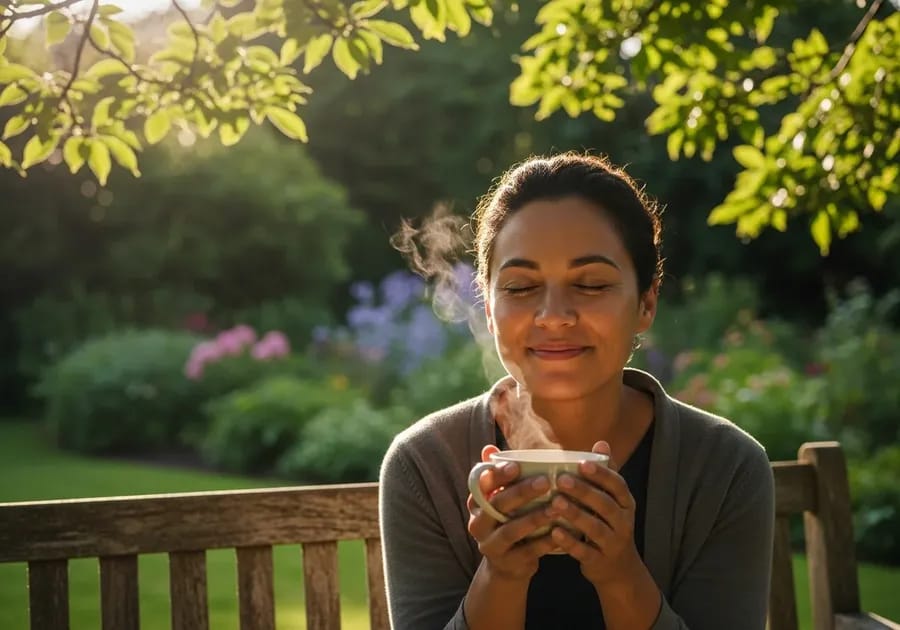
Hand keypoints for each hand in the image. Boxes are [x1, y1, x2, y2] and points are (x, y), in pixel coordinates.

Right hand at [467, 445, 558, 581]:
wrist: (508, 566)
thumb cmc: (508, 522)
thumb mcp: (501, 501)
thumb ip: (499, 477)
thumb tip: (490, 448)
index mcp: (476, 504)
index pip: (481, 485)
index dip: (498, 475)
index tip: (517, 465)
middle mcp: (478, 524)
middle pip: (497, 505)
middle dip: (521, 492)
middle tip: (545, 481)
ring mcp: (490, 546)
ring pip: (511, 530)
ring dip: (534, 518)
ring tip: (556, 506)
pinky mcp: (507, 564)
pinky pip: (526, 552)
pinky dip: (544, 543)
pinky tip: (560, 533)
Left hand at [546, 441, 641, 587]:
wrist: (619, 570)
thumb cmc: (609, 525)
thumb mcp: (612, 501)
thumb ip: (605, 474)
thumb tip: (601, 442)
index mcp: (626, 504)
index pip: (618, 485)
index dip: (602, 474)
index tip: (582, 463)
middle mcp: (623, 523)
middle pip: (605, 505)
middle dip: (584, 492)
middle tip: (561, 479)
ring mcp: (613, 544)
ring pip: (595, 528)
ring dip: (575, 514)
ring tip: (555, 502)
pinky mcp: (599, 561)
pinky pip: (585, 551)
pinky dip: (570, 542)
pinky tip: (554, 532)